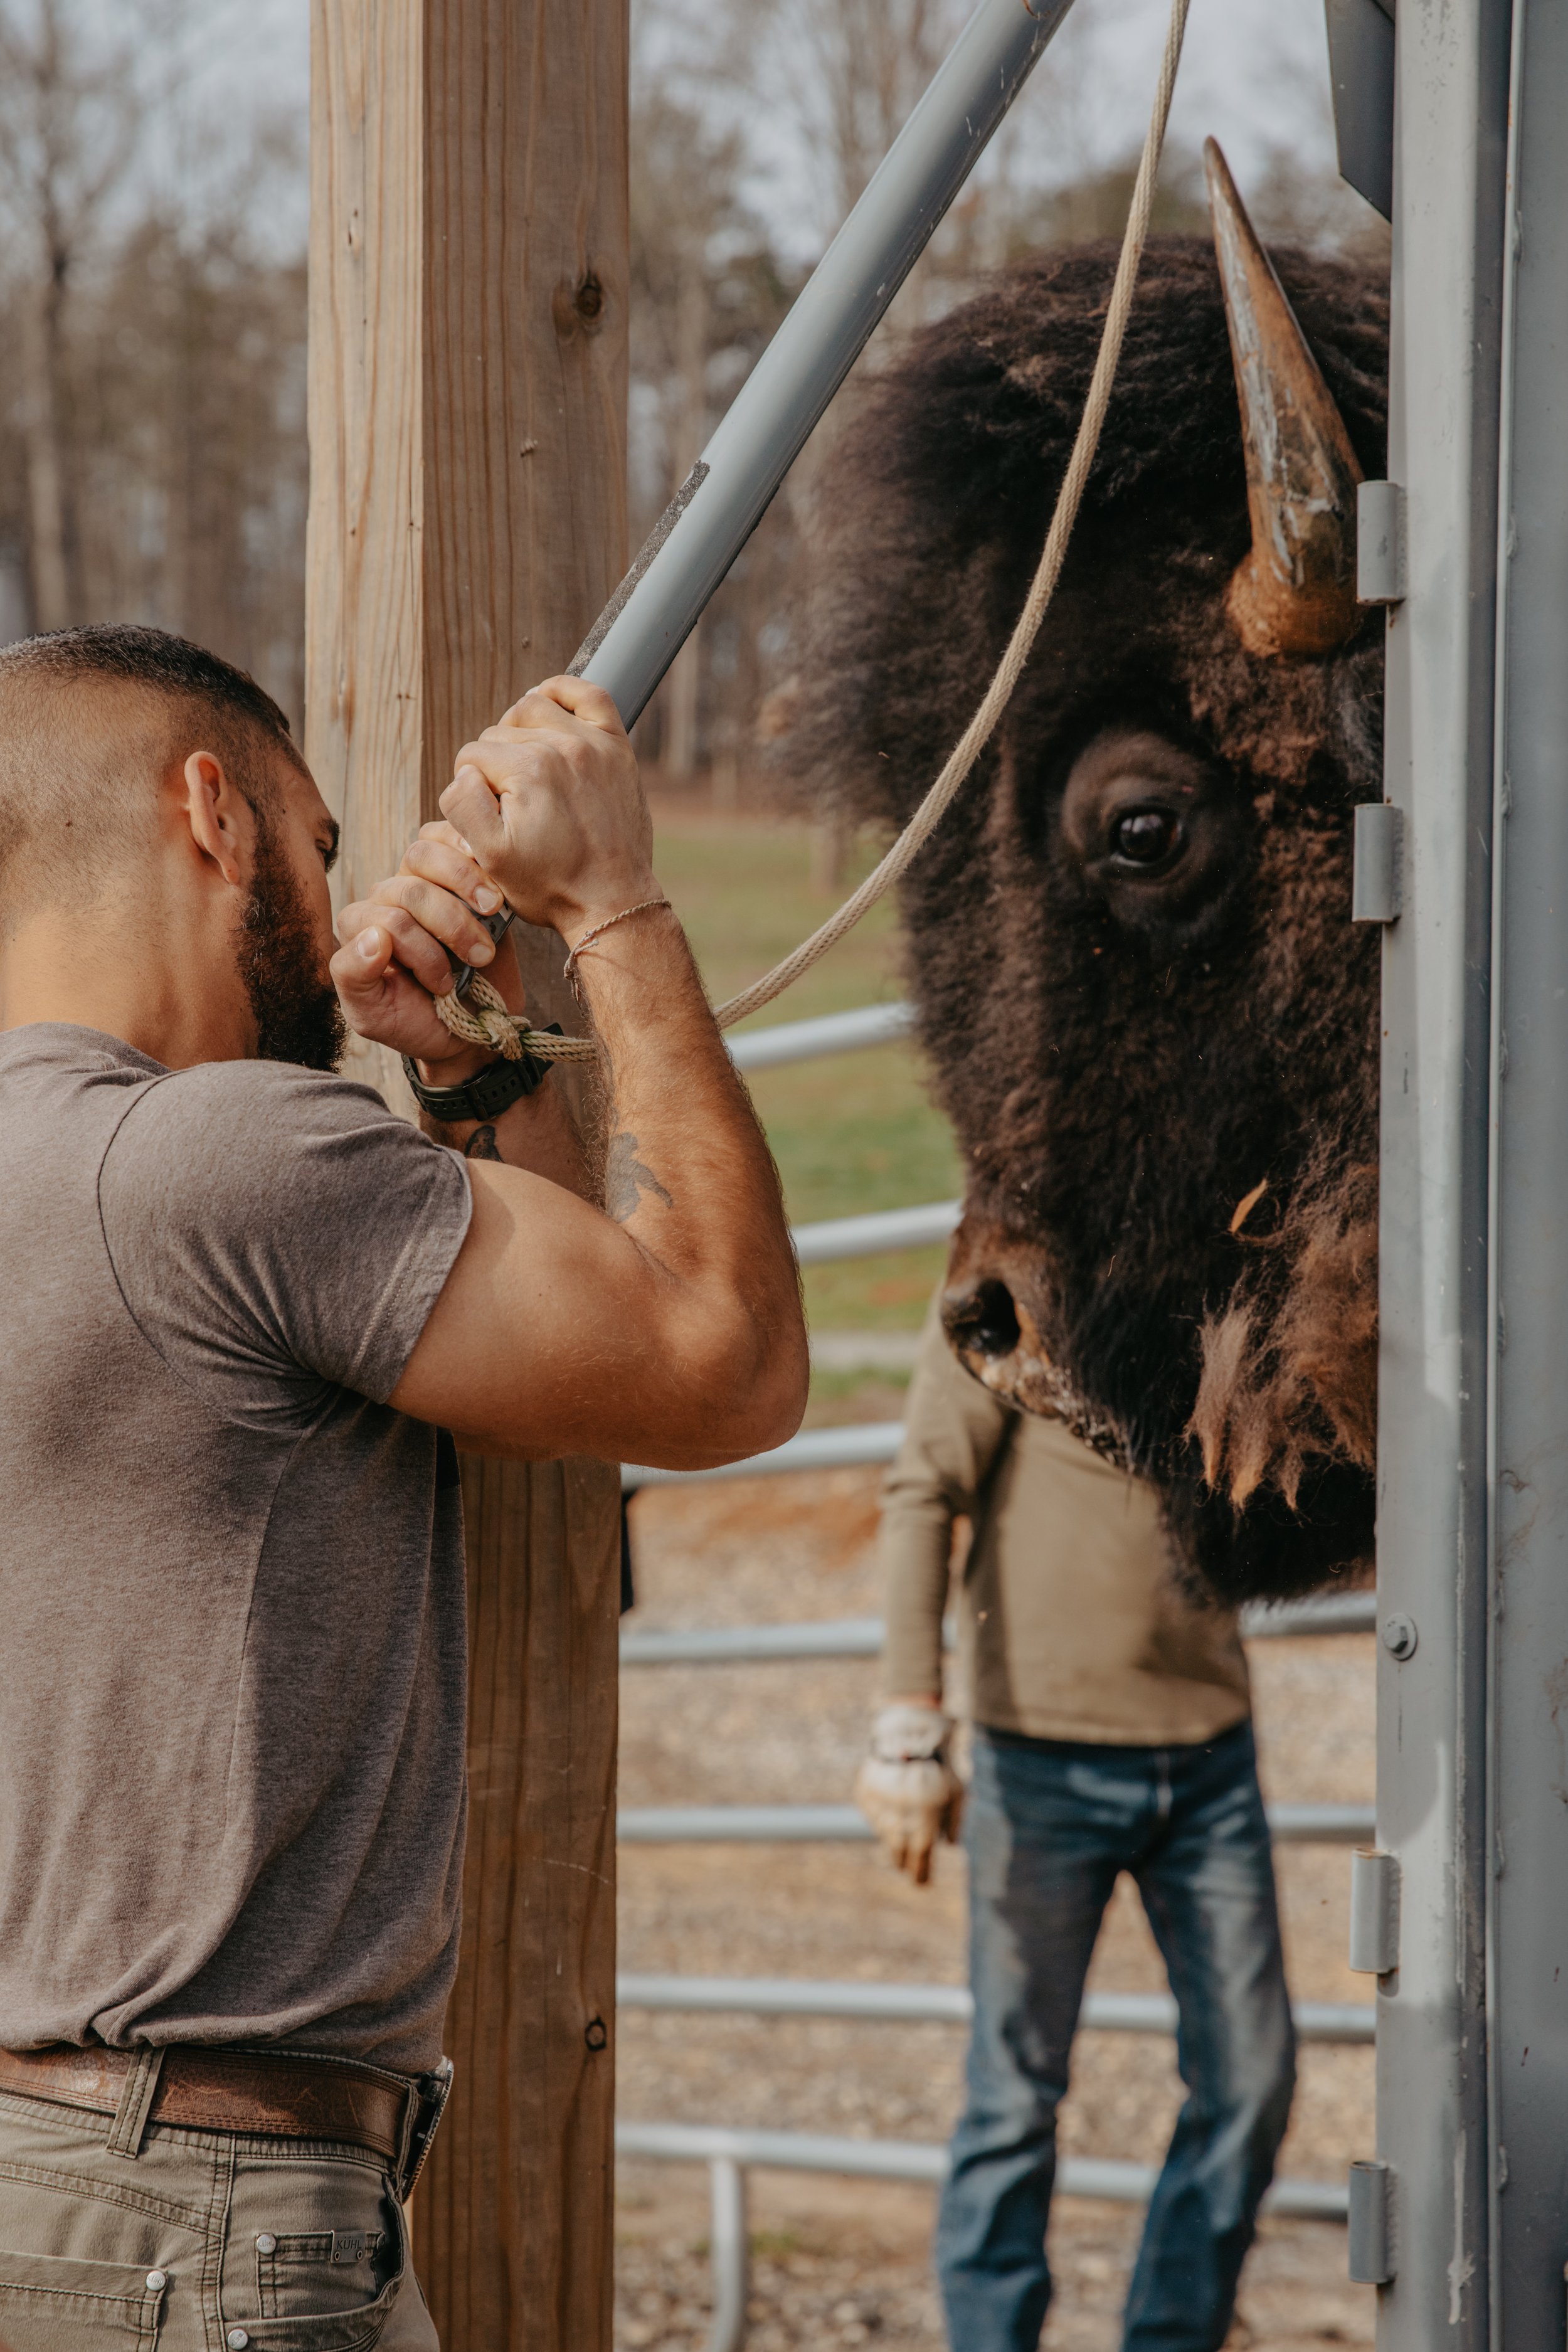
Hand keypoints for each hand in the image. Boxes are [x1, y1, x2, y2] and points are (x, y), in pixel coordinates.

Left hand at [332, 821, 525, 1070]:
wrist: (469, 1029)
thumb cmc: (416, 1024)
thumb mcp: (373, 1016)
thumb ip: (353, 977)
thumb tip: (372, 936)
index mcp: (359, 929)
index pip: (388, 919)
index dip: (422, 951)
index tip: (444, 985)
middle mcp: (386, 899)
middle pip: (412, 889)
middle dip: (451, 926)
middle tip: (479, 959)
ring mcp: (422, 882)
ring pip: (427, 855)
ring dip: (467, 886)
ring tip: (492, 913)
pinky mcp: (456, 874)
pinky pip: (449, 839)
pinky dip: (474, 857)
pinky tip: (493, 884)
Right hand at [439, 675, 656, 944]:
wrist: (611, 902)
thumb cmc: (551, 885)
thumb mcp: (490, 857)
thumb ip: (463, 805)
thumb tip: (465, 771)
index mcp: (527, 770)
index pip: (472, 756)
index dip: (470, 786)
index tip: (489, 815)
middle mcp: (562, 747)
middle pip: (500, 733)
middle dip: (494, 764)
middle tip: (509, 803)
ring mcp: (594, 744)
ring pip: (534, 708)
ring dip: (518, 729)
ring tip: (521, 764)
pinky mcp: (616, 748)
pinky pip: (590, 695)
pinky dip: (564, 691)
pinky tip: (548, 703)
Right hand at [854, 1703, 963, 1885]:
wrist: (910, 1729)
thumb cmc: (941, 1763)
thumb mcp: (958, 1791)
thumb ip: (956, 1821)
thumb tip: (949, 1846)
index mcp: (925, 1813)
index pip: (921, 1854)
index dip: (920, 1872)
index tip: (922, 1885)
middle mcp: (900, 1811)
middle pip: (899, 1850)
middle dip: (904, 1862)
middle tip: (908, 1867)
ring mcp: (879, 1801)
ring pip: (884, 1834)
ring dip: (893, 1842)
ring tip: (900, 1842)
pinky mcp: (865, 1792)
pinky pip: (872, 1816)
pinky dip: (880, 1820)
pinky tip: (889, 1814)